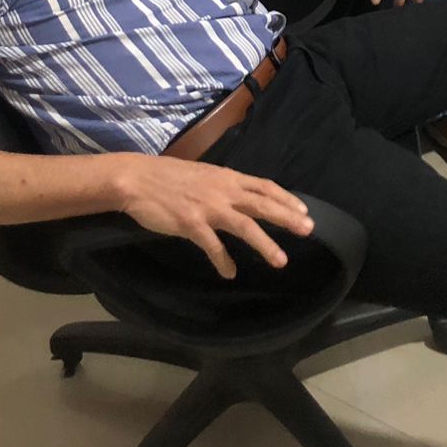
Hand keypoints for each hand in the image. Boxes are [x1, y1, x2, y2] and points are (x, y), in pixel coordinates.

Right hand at [115, 154, 313, 278]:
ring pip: (245, 227)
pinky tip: (230, 272)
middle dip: (287, 218)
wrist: (138, 179)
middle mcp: (223, 191)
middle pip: (263, 205)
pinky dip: (223, 260)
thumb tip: (240, 195)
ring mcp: (208, 208)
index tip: (303, 209)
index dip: (286, 198)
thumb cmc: (169, 177)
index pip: (265, 186)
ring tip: (281, 260)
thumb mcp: (204, 174)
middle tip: (309, 230)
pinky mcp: (191, 224)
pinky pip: (213, 246)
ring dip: (265, 244)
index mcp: (228, 177)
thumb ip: (223, 185)